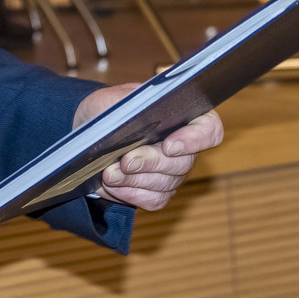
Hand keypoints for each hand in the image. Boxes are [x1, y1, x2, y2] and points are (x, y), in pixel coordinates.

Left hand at [73, 88, 221, 211]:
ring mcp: (173, 172)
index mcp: (184, 115)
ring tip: (109, 173)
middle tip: (126, 161)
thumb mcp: (112, 98)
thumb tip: (136, 114)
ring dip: (135, 180)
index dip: (195, 139)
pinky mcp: (158, 192)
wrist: (90, 132)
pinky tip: (113, 184)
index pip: (209, 129)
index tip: (169, 146)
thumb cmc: (106, 109)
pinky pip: (153, 199)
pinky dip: (131, 193)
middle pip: (183, 162)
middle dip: (151, 162)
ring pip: (165, 184)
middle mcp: (185, 147)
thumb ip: (127, 104)